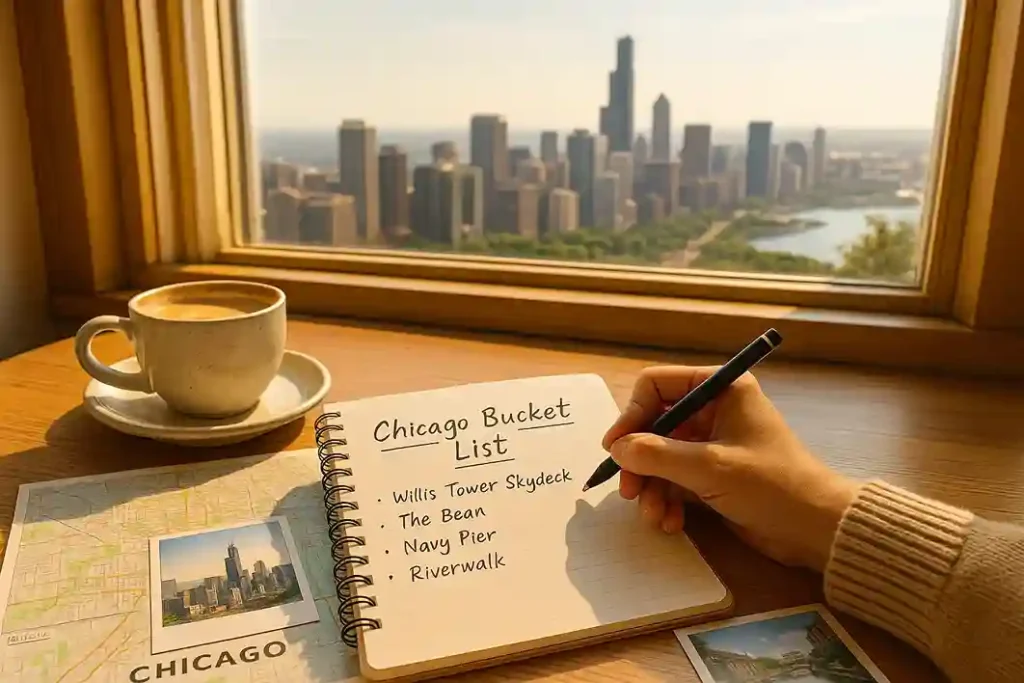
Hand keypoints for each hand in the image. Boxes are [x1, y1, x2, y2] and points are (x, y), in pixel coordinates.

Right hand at [602, 365, 859, 572]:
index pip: (656, 385)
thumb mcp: (710, 468)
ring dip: (652, 487)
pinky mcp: (712, 475)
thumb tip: (616, 449)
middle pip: (653, 425)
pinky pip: (674, 480)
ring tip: (654, 516)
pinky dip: (667, 500)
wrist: (816, 529)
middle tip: (628, 491)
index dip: (632, 415)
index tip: (615, 449)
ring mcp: (711, 444)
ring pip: (660, 457)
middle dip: (640, 461)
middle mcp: (713, 410)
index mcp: (720, 389)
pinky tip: (670, 522)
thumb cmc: (771, 485)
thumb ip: (658, 455)